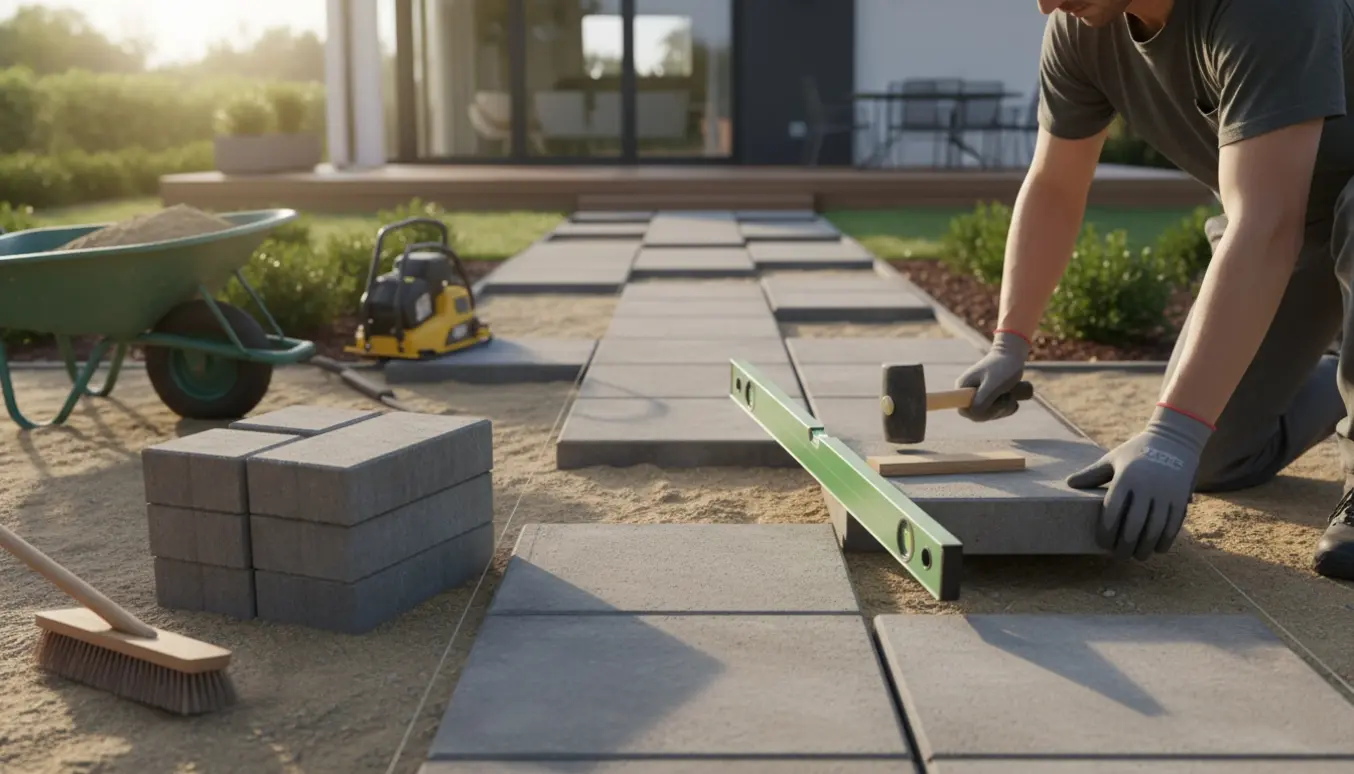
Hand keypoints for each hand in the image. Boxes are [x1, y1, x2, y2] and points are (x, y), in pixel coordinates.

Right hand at [956, 331, 1030, 420]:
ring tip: (1012, 395)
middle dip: (996, 410)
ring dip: (1003, 409)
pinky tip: (1013, 399)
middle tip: (1009, 397)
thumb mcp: (993, 384)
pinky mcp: (988, 397)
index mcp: (963, 387)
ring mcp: (977, 395)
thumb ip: (982, 399)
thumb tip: (973, 414)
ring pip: (989, 414)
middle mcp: (967, 393)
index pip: (964, 411)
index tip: (994, 404)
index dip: (979, 413)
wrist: (1013, 354)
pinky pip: (995, 411)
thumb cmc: (1003, 366)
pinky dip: (1006, 409)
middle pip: (977, 414)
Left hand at [1066, 405, 1213, 559]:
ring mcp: (1165, 493)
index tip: (1103, 543)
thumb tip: (1069, 483)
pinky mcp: (1181, 498)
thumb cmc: (1137, 452)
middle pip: (1134, 525)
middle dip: (1126, 545)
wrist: (1174, 439)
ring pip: (1155, 529)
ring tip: (1138, 556)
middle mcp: (1146, 487)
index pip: (1112, 511)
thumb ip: (1092, 474)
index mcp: (1126, 478)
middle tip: (1119, 556)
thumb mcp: (1113, 459)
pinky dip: (1165, 540)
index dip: (1107, 531)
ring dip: (1146, 547)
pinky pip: (1174, 525)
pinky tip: (1157, 548)